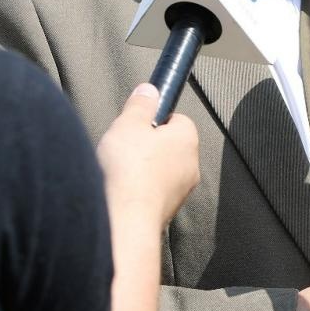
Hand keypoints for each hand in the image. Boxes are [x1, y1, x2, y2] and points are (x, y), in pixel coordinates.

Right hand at [97, 83, 199, 226]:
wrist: (125, 219)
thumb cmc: (129, 168)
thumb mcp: (129, 123)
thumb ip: (141, 104)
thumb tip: (150, 90)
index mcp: (187, 139)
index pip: (178, 119)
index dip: (155, 119)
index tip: (136, 123)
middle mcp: (190, 166)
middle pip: (168, 146)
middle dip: (146, 145)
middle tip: (124, 146)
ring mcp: (180, 191)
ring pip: (160, 170)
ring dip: (141, 168)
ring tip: (119, 170)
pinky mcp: (165, 211)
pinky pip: (152, 192)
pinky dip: (138, 189)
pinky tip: (120, 190)